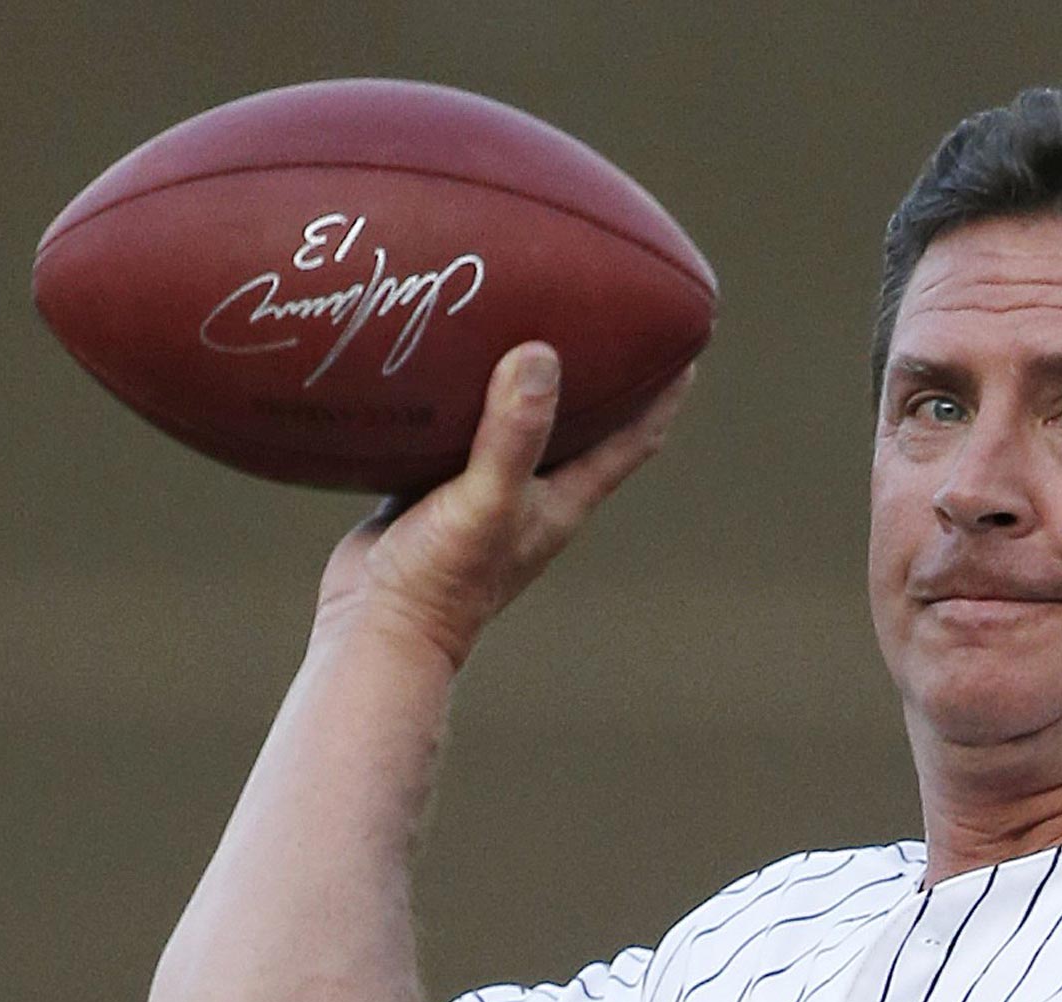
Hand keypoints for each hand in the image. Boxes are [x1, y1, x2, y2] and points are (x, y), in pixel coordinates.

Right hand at [316, 343, 695, 666]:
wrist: (377, 628)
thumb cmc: (444, 578)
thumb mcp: (486, 499)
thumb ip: (515, 434)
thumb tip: (543, 356)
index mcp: (566, 498)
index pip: (634, 438)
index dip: (664, 392)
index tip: (684, 341)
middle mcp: (534, 493)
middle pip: (586, 423)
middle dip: (602, 374)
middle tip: (607, 314)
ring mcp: (485, 492)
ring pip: (520, 423)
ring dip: (528, 382)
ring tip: (528, 319)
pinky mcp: (436, 489)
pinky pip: (460, 431)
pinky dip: (464, 397)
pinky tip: (447, 360)